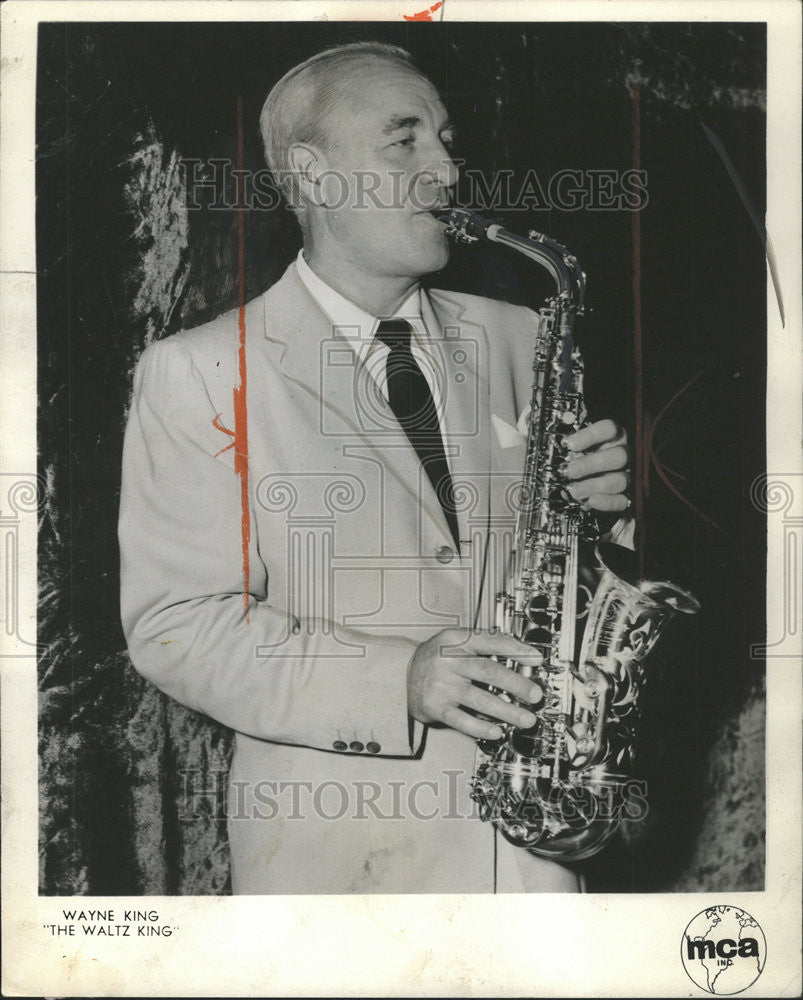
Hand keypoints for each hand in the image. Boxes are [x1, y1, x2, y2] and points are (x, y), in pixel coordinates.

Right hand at [407, 628, 544, 739]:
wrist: (403, 674)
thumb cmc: (439, 659)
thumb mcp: (457, 643)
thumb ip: (484, 648)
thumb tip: (522, 663)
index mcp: (456, 640)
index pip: (490, 641)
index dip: (515, 649)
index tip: (536, 659)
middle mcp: (447, 661)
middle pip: (487, 671)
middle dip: (516, 684)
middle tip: (535, 695)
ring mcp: (441, 685)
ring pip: (479, 699)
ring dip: (507, 711)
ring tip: (526, 719)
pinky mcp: (435, 707)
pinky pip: (462, 720)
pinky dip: (482, 727)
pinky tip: (498, 731)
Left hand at [562, 418, 629, 513]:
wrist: (588, 479)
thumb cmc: (583, 457)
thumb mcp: (577, 446)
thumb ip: (572, 440)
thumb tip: (563, 434)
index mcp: (613, 437)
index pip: (608, 429)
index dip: (589, 436)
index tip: (569, 444)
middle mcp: (623, 454)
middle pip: (617, 456)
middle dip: (591, 465)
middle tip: (570, 472)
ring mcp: (627, 475)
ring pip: (620, 480)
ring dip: (595, 486)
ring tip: (575, 491)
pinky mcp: (627, 495)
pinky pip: (622, 500)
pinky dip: (606, 502)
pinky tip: (590, 501)